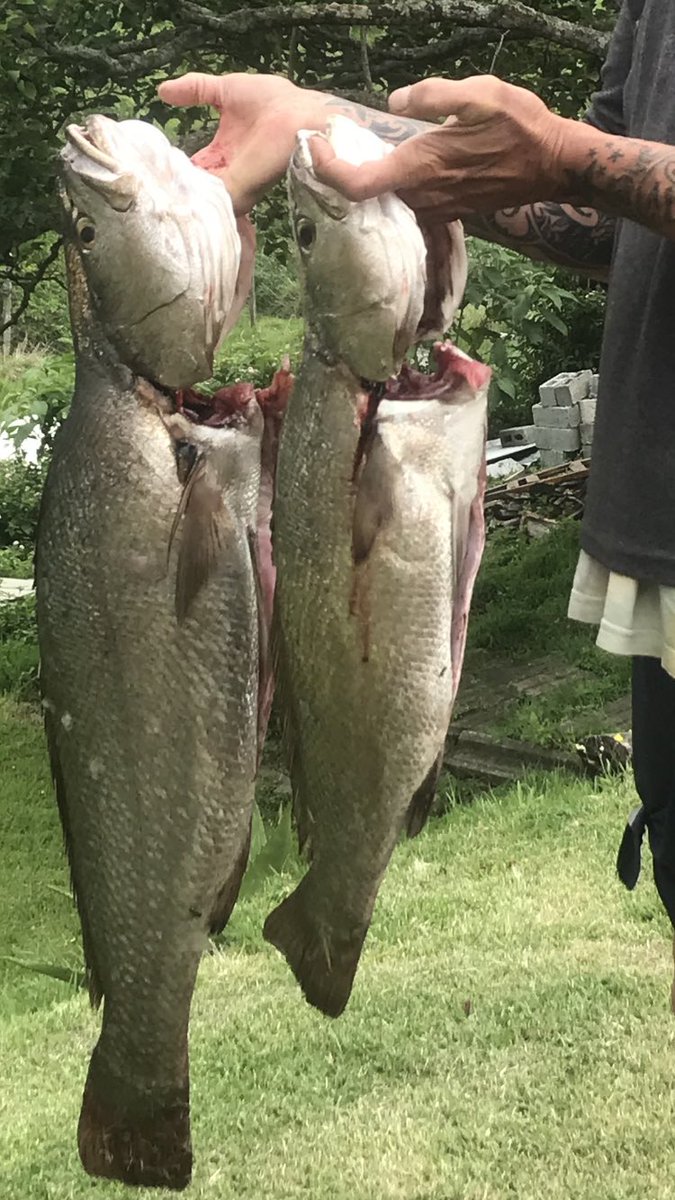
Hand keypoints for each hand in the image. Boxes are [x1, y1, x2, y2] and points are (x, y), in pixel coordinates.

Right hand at [158, 72, 319, 213]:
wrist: (304, 119)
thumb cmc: (273, 103)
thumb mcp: (226, 91)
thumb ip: (194, 91)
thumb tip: (161, 91)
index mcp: (223, 154)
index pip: (192, 169)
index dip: (172, 170)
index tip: (150, 172)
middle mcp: (229, 176)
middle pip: (195, 189)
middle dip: (175, 192)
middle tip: (151, 196)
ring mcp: (236, 188)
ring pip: (202, 199)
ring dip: (183, 201)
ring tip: (158, 202)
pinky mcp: (242, 194)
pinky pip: (213, 204)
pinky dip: (196, 204)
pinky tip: (176, 203)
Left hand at [309, 75, 566, 220]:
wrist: (555, 164)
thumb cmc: (521, 126)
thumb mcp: (479, 93)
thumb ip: (431, 95)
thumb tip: (395, 100)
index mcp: (422, 167)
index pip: (358, 184)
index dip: (329, 171)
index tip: (316, 150)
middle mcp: (424, 196)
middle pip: (365, 197)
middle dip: (341, 175)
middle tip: (327, 148)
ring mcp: (437, 208)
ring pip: (386, 204)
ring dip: (367, 184)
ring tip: (354, 156)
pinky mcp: (449, 210)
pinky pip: (409, 205)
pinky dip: (391, 190)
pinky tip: (392, 167)